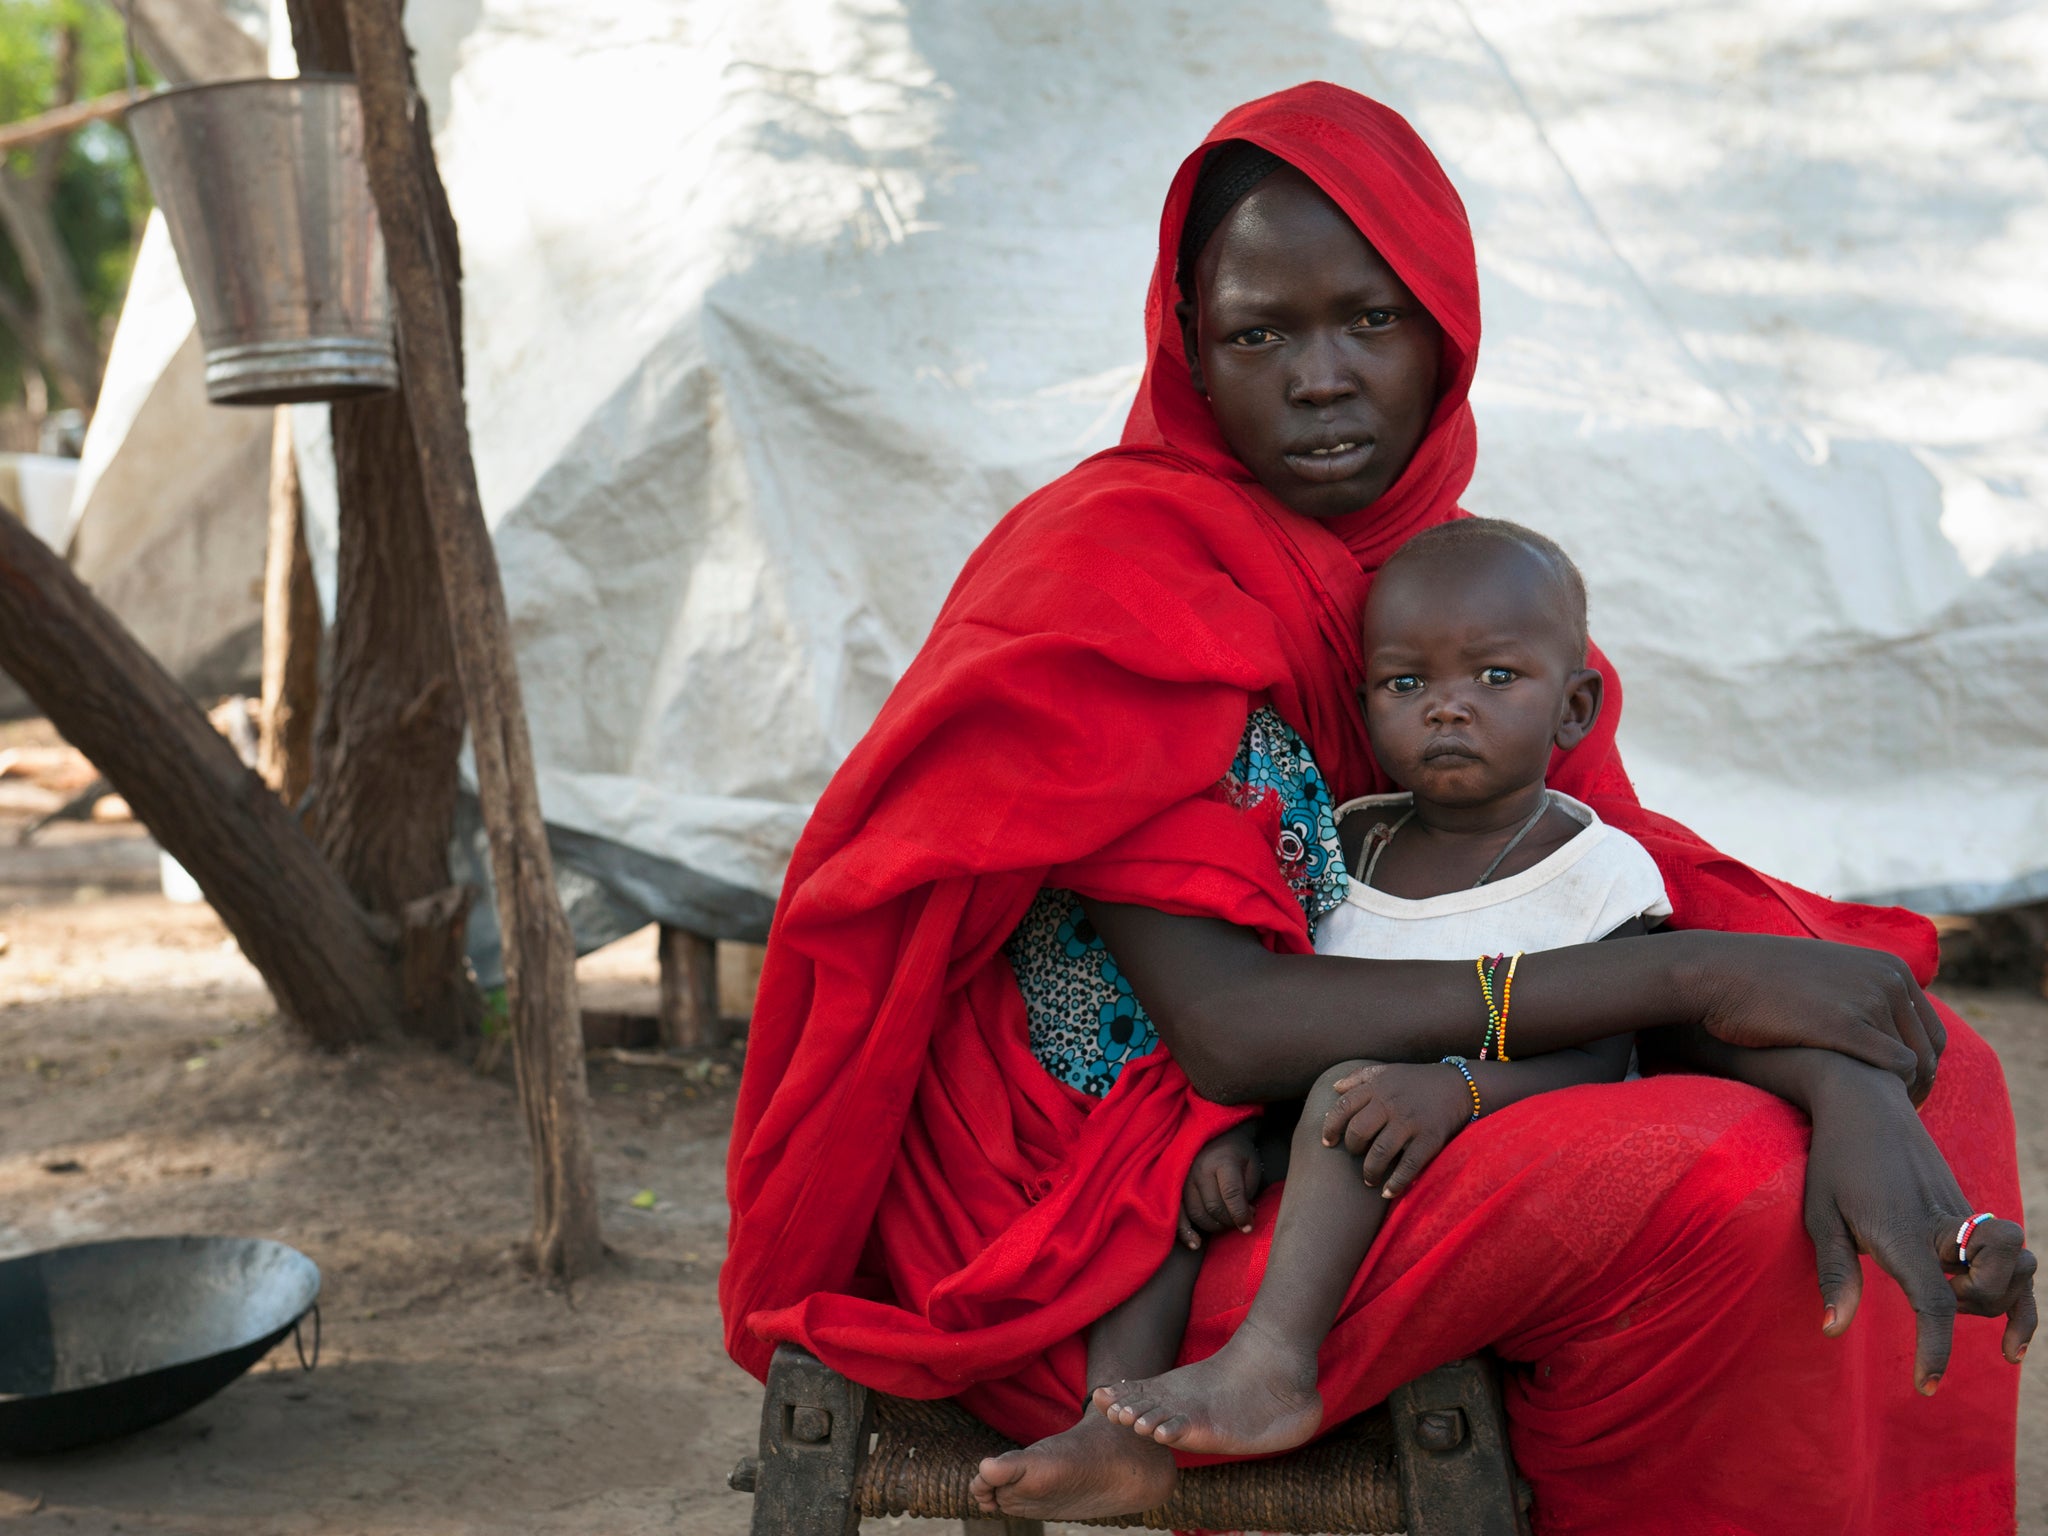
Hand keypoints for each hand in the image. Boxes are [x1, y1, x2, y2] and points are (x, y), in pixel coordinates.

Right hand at [1180, 1124, 1261, 1247]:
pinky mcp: (1175, 1187)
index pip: (1231, 1193)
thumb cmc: (1238, 1154)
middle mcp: (1200, 1169)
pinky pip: (1177, 1215)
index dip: (1241, 1214)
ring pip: (1197, 1214)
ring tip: (1224, 1224)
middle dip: (1229, 1222)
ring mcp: (1184, 1178)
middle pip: (1214, 1207)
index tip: (1248, 1227)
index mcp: (1223, 1160)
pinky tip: (1195, 1244)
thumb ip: (1247, 1193)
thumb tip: (1243, 1220)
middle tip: (1238, 1223)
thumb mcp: (1251, 1166)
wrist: (1215, 1135)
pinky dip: (1186, 1232)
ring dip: (1213, 1227)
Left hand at [1320, 1062, 1470, 1198]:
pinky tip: (1387, 1192)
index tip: (1327, 1142)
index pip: (1343, 1107)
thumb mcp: (1386, 1071)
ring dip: (1369, 1171)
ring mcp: (1410, 1122)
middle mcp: (1391, 1103)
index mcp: (1377, 1087)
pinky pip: (1408, 1166)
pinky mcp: (1429, 1139)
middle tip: (1354, 1155)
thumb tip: (1333, 1088)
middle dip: (1351, 1148)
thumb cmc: (1416, 1081)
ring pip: (1380, 1152)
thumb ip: (1359, 1077)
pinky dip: (1396, 1183)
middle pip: (1358, 1131)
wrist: (1458, 1086)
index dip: (1331, 1126)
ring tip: (1368, 1179)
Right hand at [1673, 932, 1944, 1103]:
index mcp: (1889, 965)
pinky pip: (1897, 1066)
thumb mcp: (1824, 974)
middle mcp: (1889, 978)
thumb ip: (1857, 992)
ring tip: (1877, 1116)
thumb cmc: (1760, 980)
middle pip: (1931, 1050)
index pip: (1931, 1029)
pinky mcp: (1848, 1024)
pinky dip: (1892, 1091)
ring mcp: (1870, 999)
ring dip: (1904, 1094)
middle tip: (1893, 1114)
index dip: (1923, 1067)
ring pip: (1918, 1063)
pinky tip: (1866, 1106)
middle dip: (1919, 1087)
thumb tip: (1871, 1027)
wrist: (1717, 972)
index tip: (1898, 1093)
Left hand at [1803, 1059, 2035, 1391]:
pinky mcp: (1971, 1211)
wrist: (1866, 1100)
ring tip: (1956, 1295)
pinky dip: (2021, 1295)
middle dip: (1973, 1310)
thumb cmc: (1833, 1161)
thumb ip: (1833, 1272)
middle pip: (1989, 1288)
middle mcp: (1944, 1226)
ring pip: (2016, 1270)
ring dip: (1998, 1298)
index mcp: (1903, 1232)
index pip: (1934, 1301)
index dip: (1935, 1347)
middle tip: (1934, 1300)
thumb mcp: (1819, 1214)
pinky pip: (2014, 1258)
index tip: (1927, 1386)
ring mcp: (1965, 1216)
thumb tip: (1833, 1330)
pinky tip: (2011, 1340)